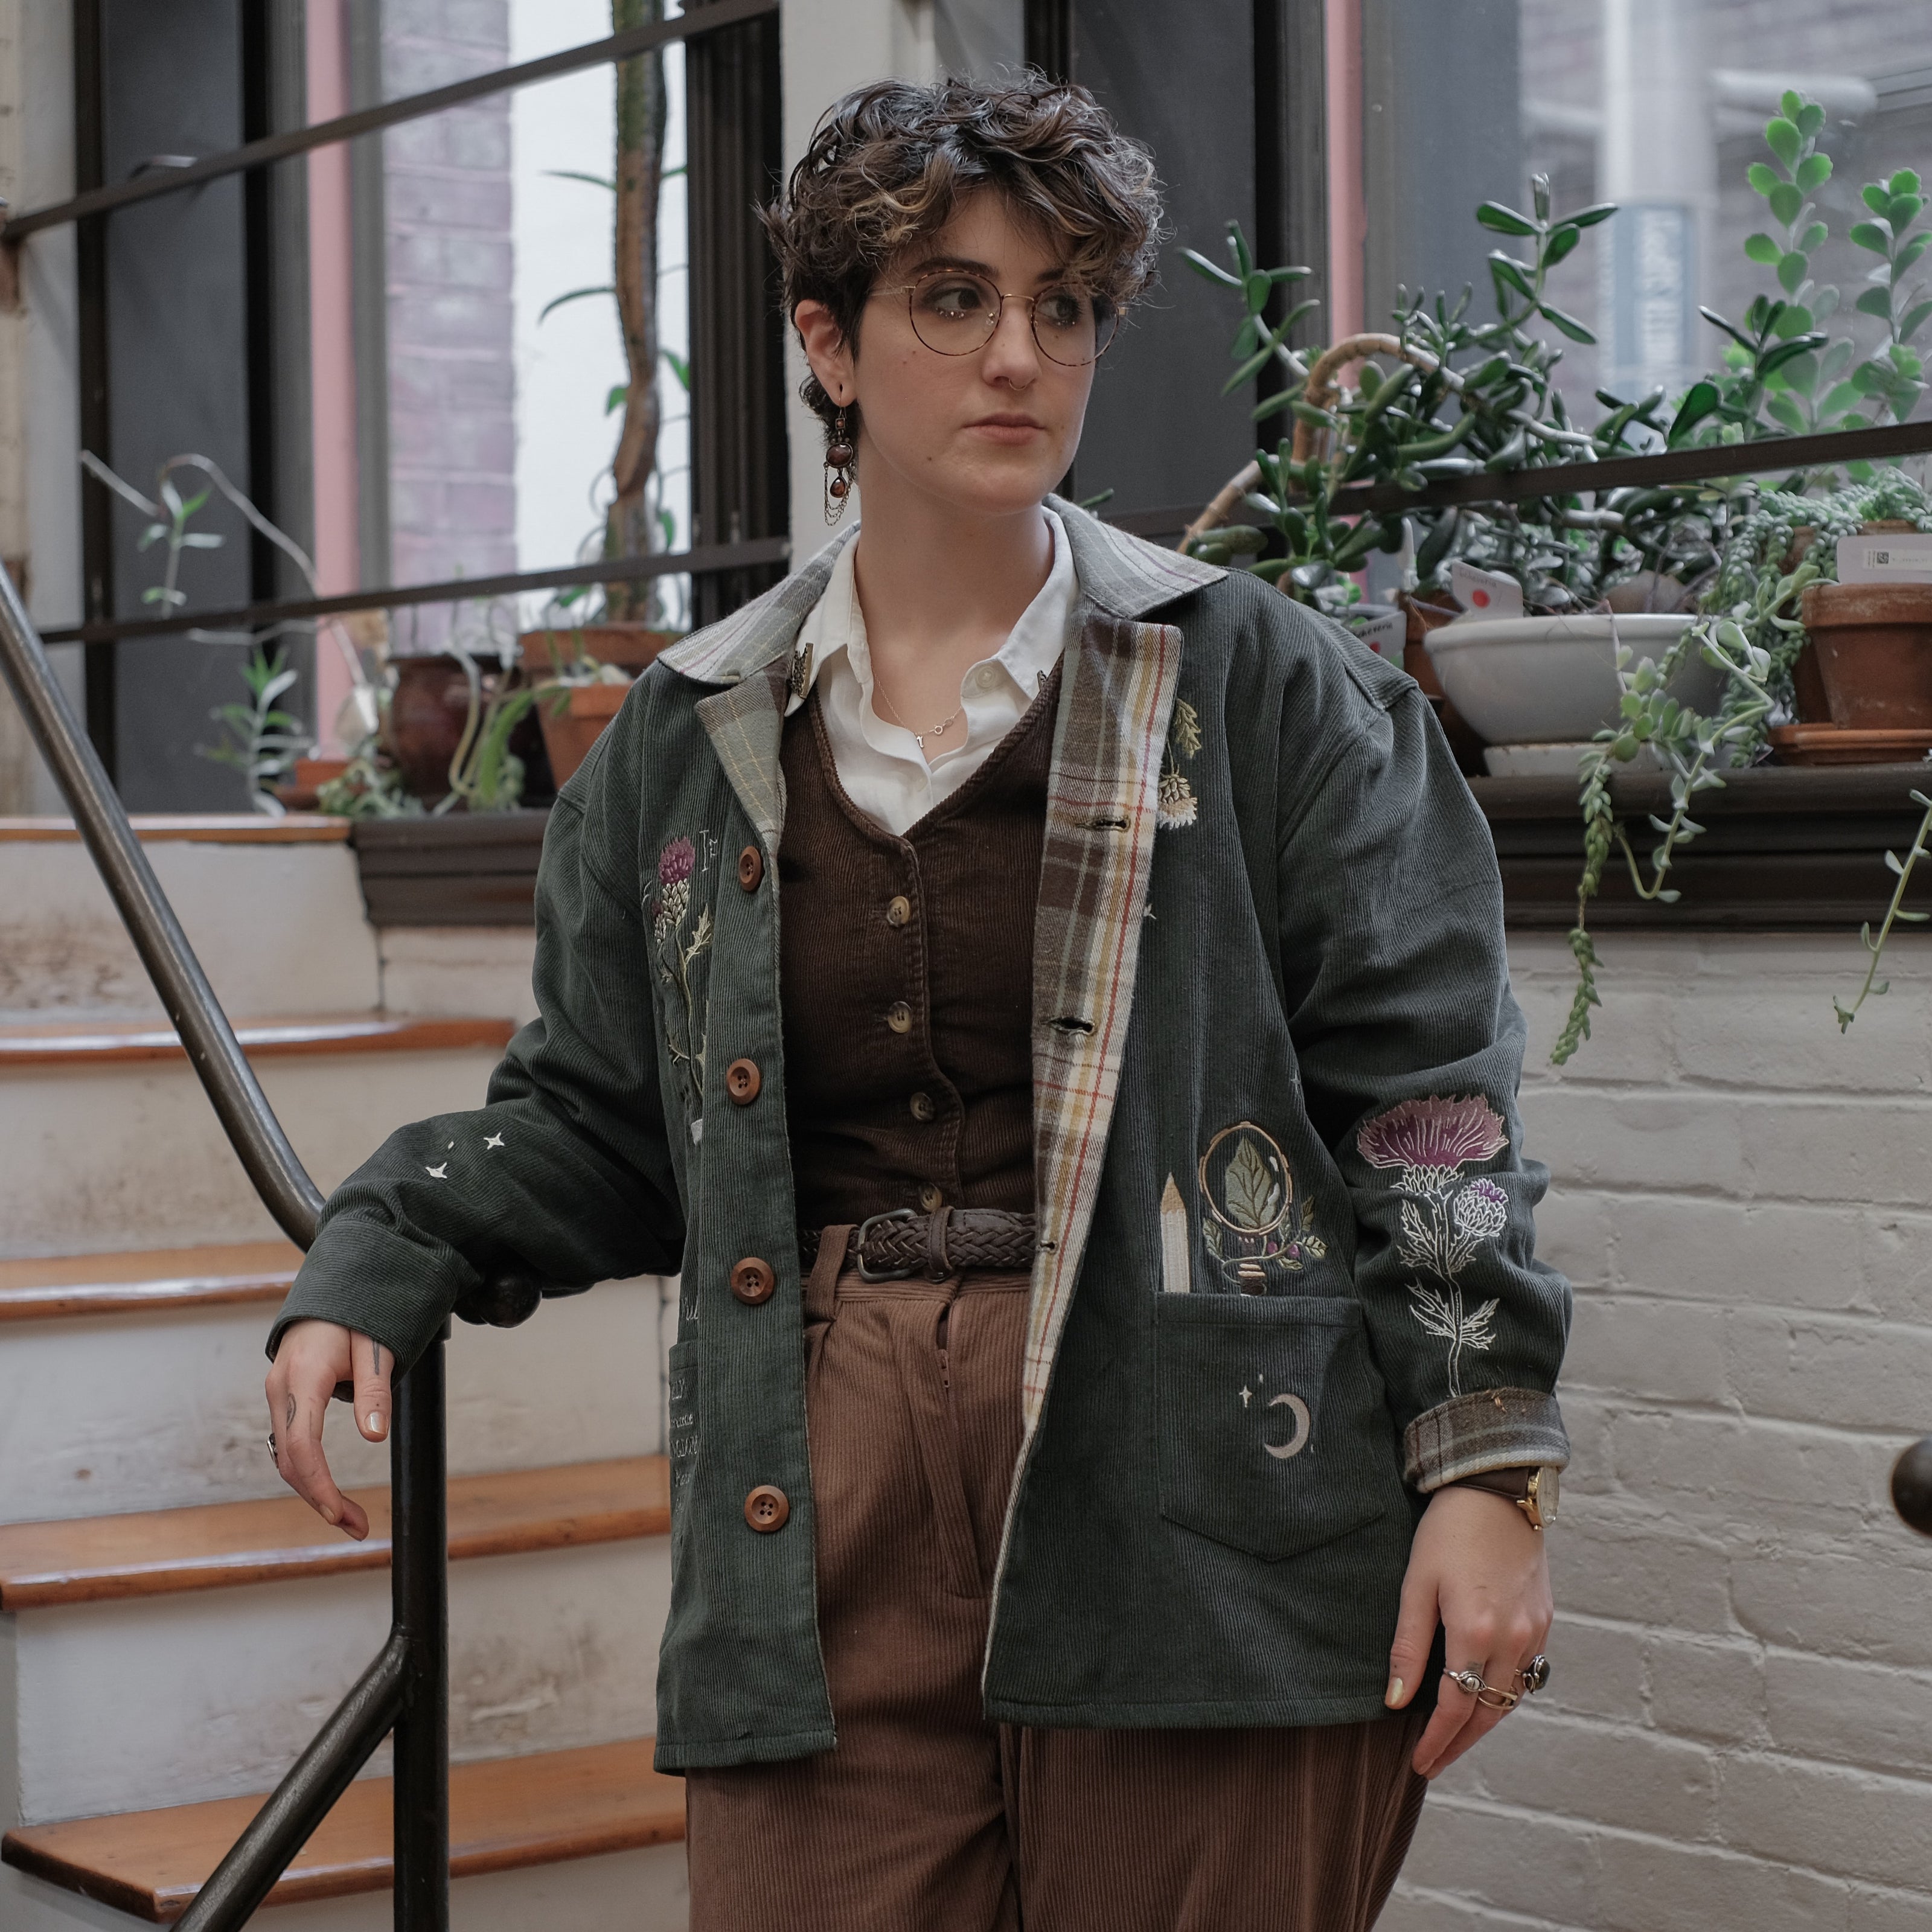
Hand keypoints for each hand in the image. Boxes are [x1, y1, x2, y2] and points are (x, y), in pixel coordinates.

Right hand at [264, 1320, 393, 1539]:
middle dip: (321, 1499)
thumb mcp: (375, 1347)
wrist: (328, 1295)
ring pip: (287, 1457)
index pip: (303, 1445)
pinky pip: (289, 1445)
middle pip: (291, 1460)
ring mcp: (277, 1396)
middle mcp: (281, 1390)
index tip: (338, 1515)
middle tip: (357, 1528)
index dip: (318, 1485)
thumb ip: (375, 1392)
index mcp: (303, 1377)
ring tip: (351, 1518)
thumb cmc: (354, 1316)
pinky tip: (329, 1491)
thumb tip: (374, 1438)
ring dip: (314, 1491)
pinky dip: (308, 1472)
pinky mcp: (283, 1401)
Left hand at [1386, 1484, 1552, 1777]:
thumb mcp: (1415, 1584)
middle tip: (1434, 1763)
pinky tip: (1484, 1695)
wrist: (1496, 1490)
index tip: (1419, 1763)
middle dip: (1460, 1744)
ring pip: (1511, 1697)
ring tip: (1454, 1737)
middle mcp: (1513, 1640)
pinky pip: (1527, 1673)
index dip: (1436, 1741)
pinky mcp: (1544, 1619)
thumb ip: (1408, 1646)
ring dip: (1484, 1721)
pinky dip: (1504, 1692)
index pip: (1456, 1708)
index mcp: (1475, 1632)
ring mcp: (1534, 1632)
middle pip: (1488, 1712)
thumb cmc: (1448, 1531)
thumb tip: (1395, 1701)